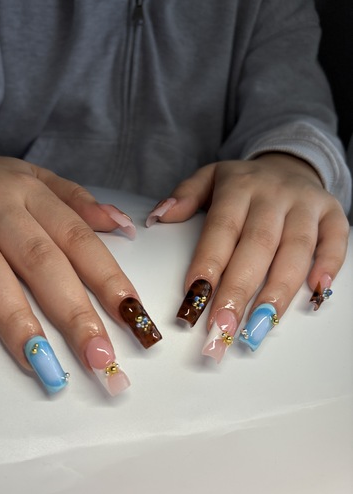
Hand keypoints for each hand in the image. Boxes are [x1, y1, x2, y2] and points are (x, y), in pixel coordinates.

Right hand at [0, 132, 160, 395]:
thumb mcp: (35, 180)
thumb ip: (78, 204)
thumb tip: (124, 227)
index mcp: (31, 192)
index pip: (78, 239)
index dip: (108, 279)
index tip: (133, 319)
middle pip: (39, 259)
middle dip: (72, 312)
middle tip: (97, 357)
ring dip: (14, 316)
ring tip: (40, 360)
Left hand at [146, 153, 348, 357]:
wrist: (288, 164)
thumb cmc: (243, 184)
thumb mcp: (209, 178)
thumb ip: (184, 196)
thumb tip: (158, 217)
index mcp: (239, 187)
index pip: (222, 228)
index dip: (209, 264)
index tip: (194, 299)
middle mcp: (274, 195)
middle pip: (257, 245)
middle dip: (239, 291)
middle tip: (222, 329)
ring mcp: (306, 204)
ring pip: (296, 250)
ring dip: (278, 292)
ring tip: (259, 327)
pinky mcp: (332, 212)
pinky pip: (336, 239)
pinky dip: (330, 265)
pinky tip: (315, 293)